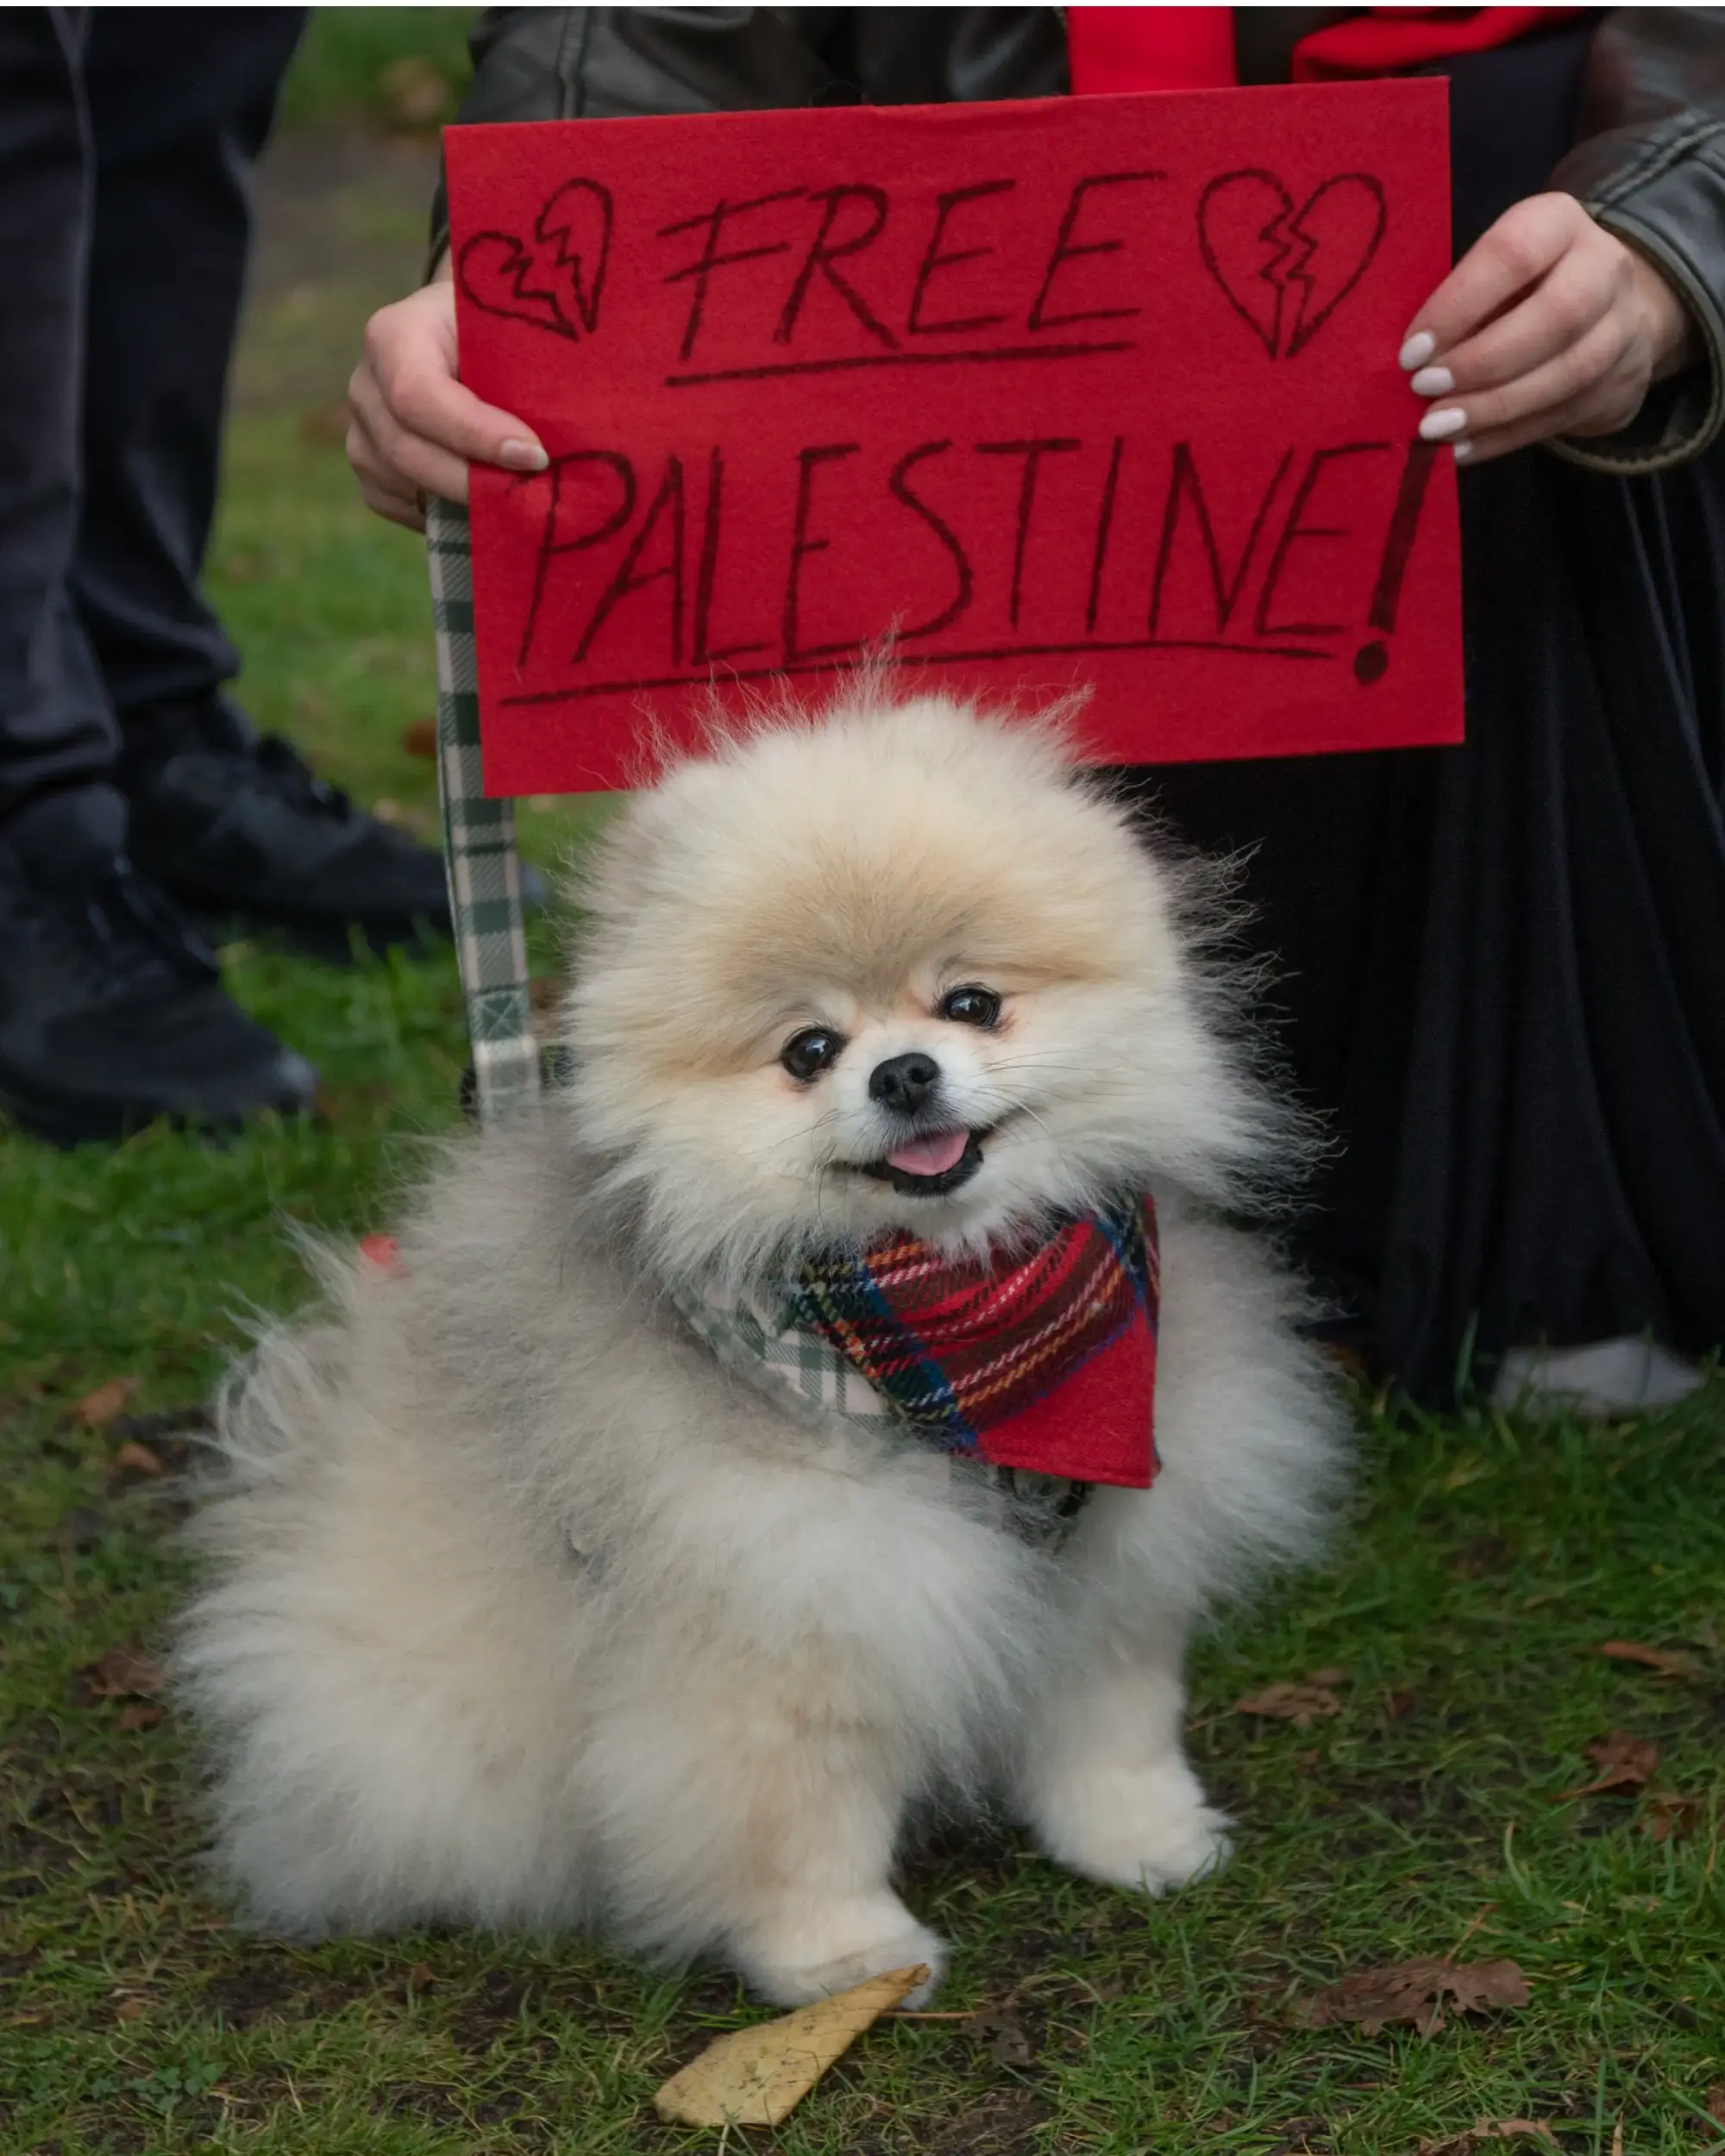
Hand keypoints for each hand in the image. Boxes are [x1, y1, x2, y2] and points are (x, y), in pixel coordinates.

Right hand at [346, 263, 547, 529]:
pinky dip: (444, 512)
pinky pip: (400, 506)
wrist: (464, 337)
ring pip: (404, 485)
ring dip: (465, 502)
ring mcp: (360, 428)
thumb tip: (571, 427)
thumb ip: (530, 367)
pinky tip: (486, 504)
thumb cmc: (498, 329)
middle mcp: (365, 383)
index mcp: (395, 334)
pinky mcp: (371, 467)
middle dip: (476, 481)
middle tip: (538, 494)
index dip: (476, 435)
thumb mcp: (513, 329)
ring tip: (521, 499)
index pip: (418, 395)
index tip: (536, 456)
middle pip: (408, 451)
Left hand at [1399, 192, 1696, 464]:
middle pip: (1558, 314)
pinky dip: (1504, 438)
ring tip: (1437, 428)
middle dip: (1483, 361)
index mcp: (1558, 225)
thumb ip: (1454, 302)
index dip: (1459, 305)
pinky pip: (1563, 416)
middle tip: (1425, 390)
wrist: (1604, 310)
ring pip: (1569, 372)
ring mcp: (1622, 328)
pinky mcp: (1621, 383)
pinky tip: (1460, 450)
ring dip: (1494, 408)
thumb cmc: (1517, 288)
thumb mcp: (1487, 273)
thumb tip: (1404, 361)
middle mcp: (1604, 268)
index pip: (1514, 254)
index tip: (1410, 352)